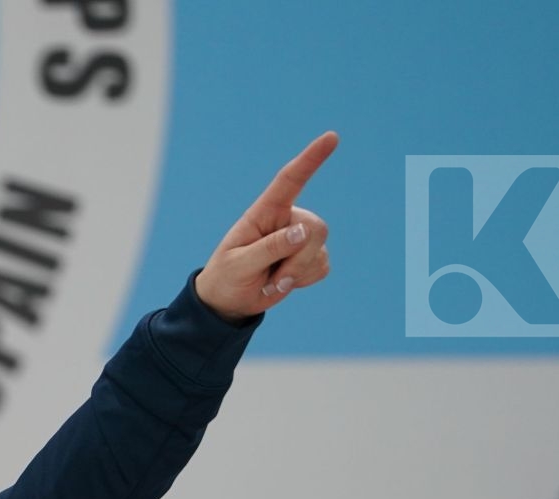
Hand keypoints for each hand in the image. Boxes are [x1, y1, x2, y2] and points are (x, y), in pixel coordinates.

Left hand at [194, 130, 337, 323]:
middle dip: (297, 259)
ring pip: (319, 251)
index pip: (290, 180)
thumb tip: (302, 231)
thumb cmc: (227, 277)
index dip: (311, 158)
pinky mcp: (309, 257)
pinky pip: (322, 267)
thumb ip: (269, 248)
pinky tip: (282, 282)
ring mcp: (300, 238)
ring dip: (296, 274)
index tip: (331, 137)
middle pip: (316, 228)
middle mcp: (287, 219)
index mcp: (265, 212)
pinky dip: (303, 280)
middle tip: (272, 279)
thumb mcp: (239, 264)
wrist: (230, 301)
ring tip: (271, 281)